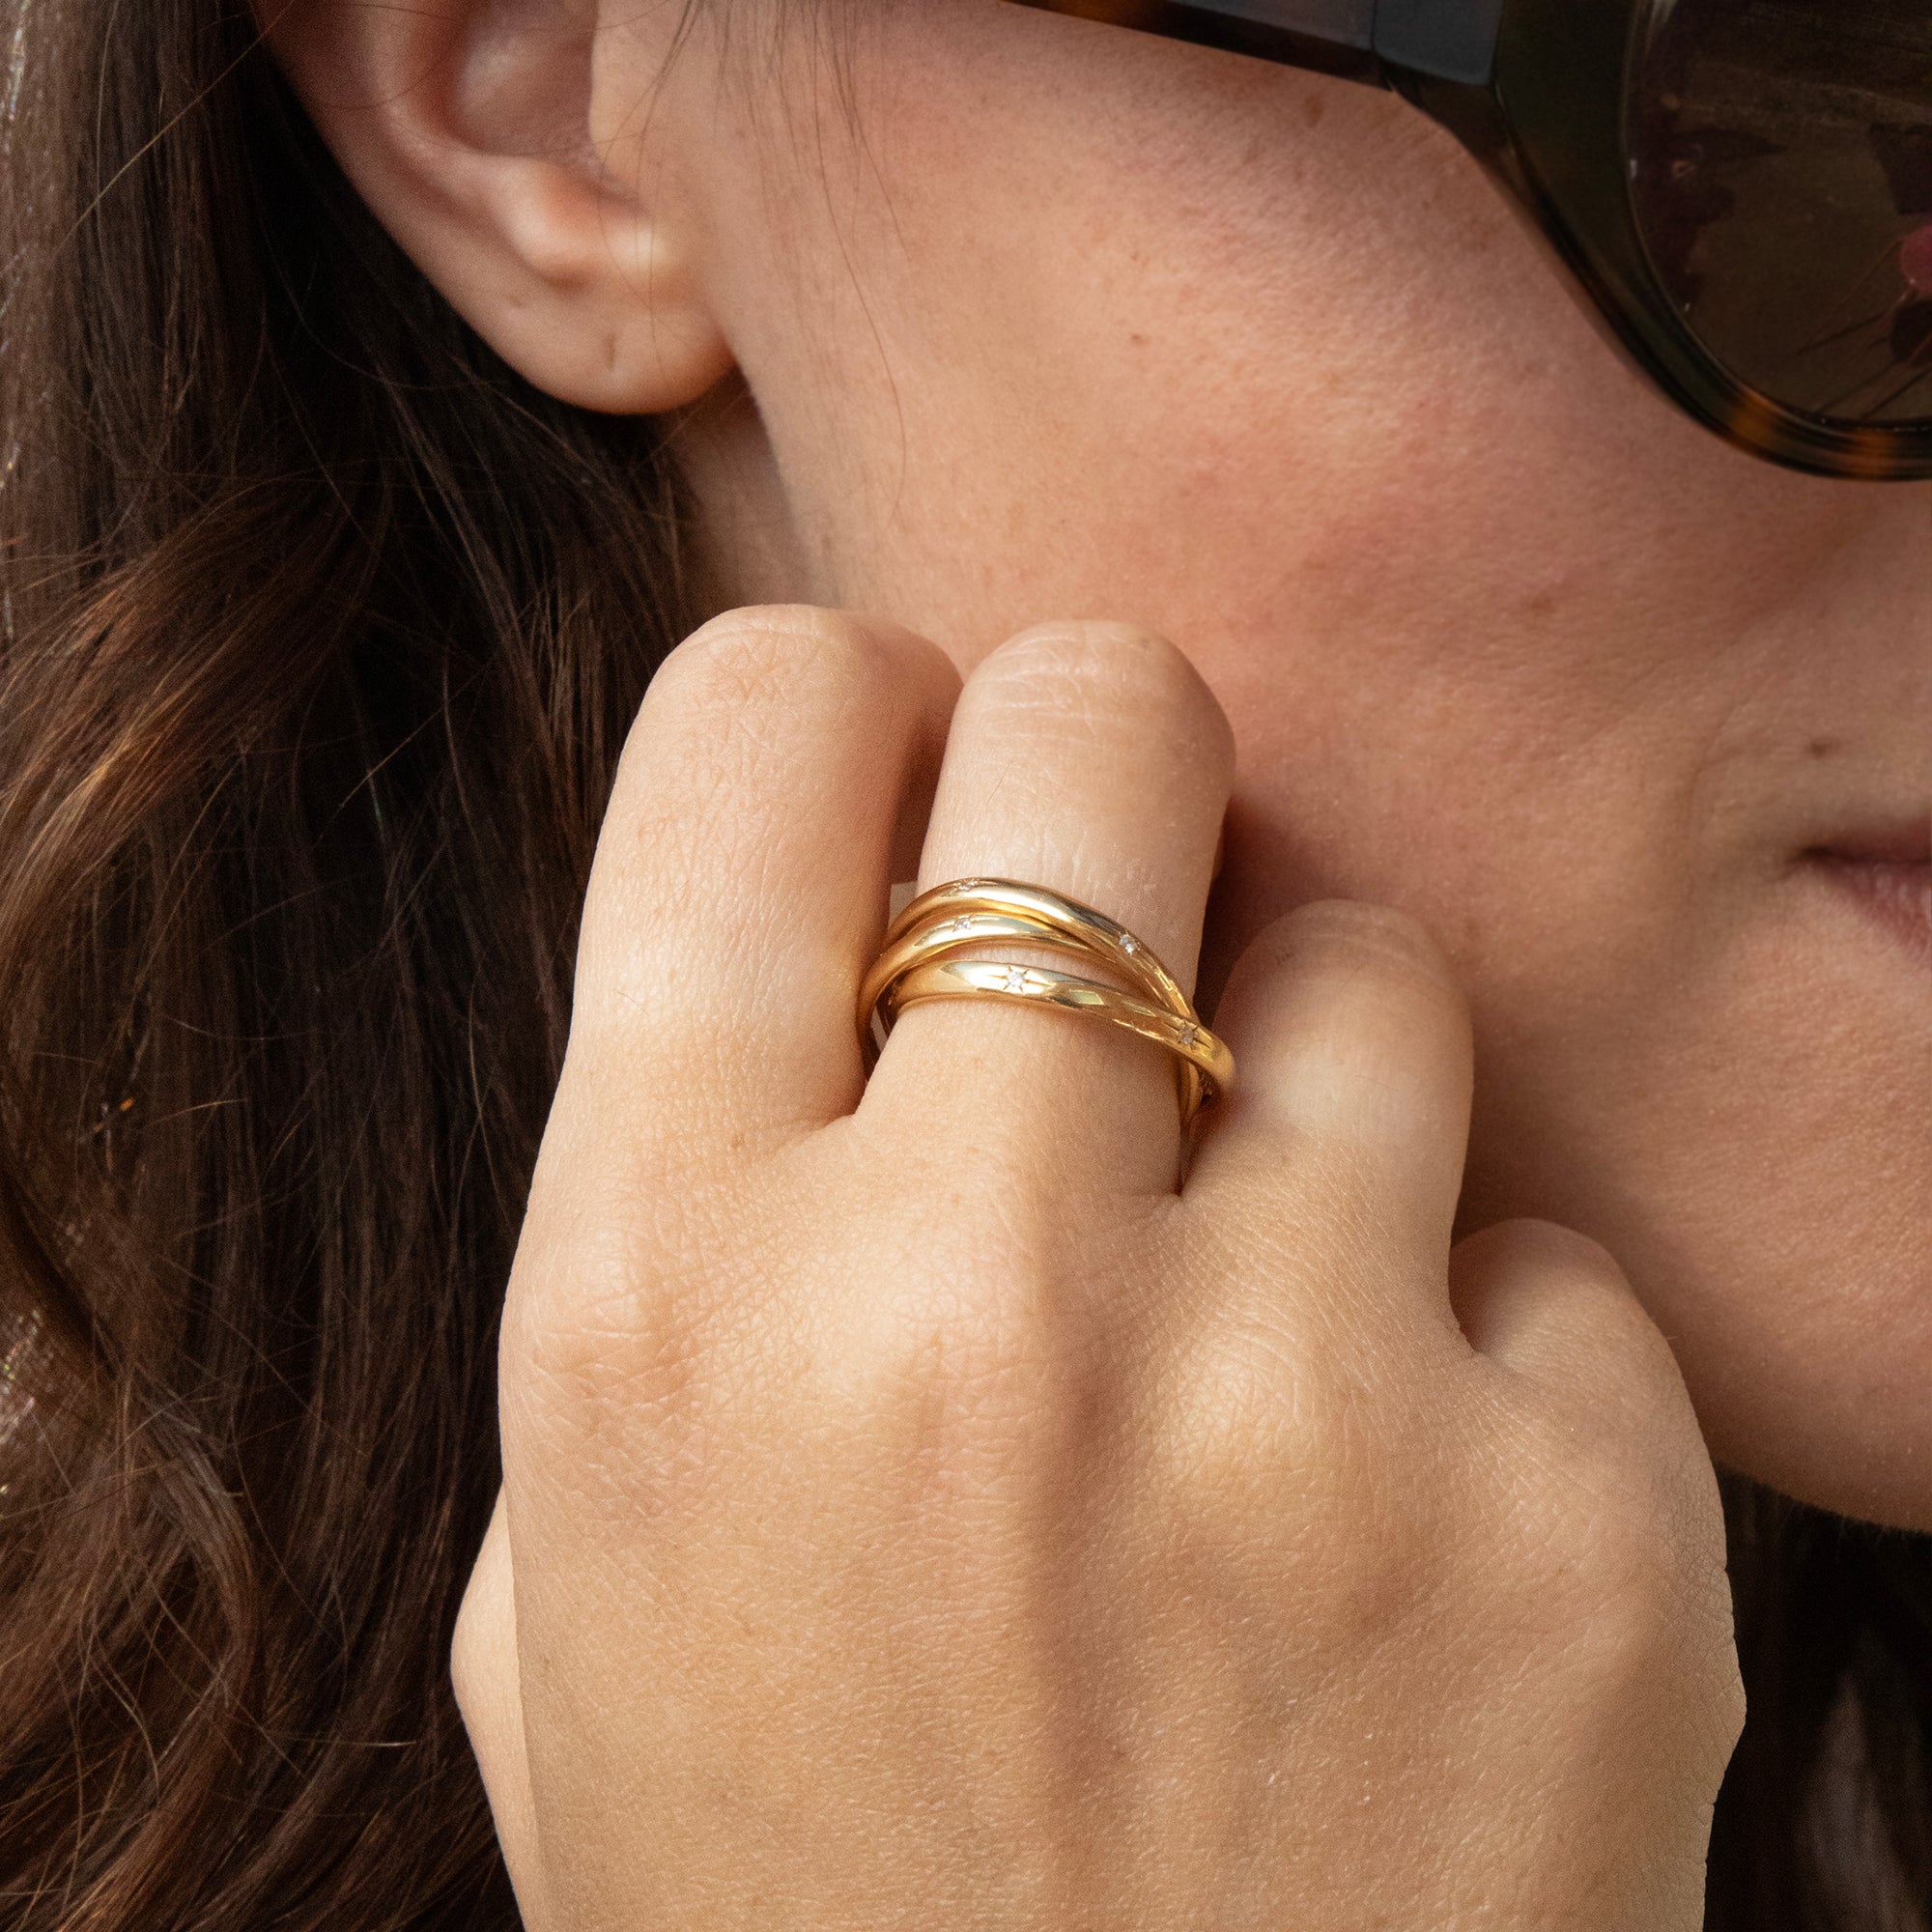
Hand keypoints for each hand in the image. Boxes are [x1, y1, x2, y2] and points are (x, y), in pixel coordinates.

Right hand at [453, 609, 1743, 1930]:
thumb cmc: (805, 1910)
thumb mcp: (585, 1588)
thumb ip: (680, 1233)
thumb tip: (831, 964)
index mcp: (655, 1297)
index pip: (757, 733)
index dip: (843, 709)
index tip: (898, 774)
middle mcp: (962, 1301)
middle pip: (1105, 726)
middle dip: (1108, 771)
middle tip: (1114, 901)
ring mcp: (1295, 1402)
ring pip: (1366, 955)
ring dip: (1306, 1064)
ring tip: (1256, 1282)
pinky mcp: (1578, 1526)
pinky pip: (1548, 1246)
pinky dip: (1479, 1333)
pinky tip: (1399, 1521)